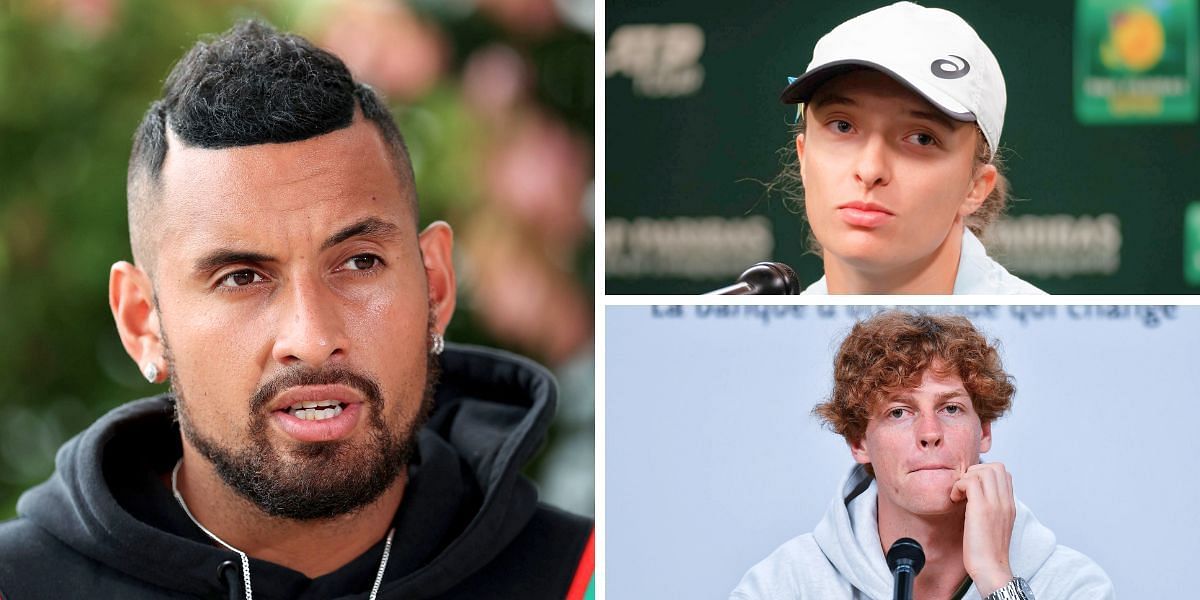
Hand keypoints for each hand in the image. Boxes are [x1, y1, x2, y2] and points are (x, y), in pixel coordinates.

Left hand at [950, 463, 1015, 596]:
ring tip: (960, 494)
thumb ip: (990, 507)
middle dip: (975, 471)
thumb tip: (973, 495)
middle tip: (964, 488)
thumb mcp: (993, 524)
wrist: (990, 568)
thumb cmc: (987, 550)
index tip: (972, 487)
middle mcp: (1006, 502)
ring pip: (983, 470)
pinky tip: (955, 500)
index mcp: (1009, 505)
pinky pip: (970, 481)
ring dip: (966, 478)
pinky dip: (958, 486)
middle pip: (996, 466)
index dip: (985, 473)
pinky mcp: (982, 509)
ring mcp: (995, 504)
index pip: (1004, 472)